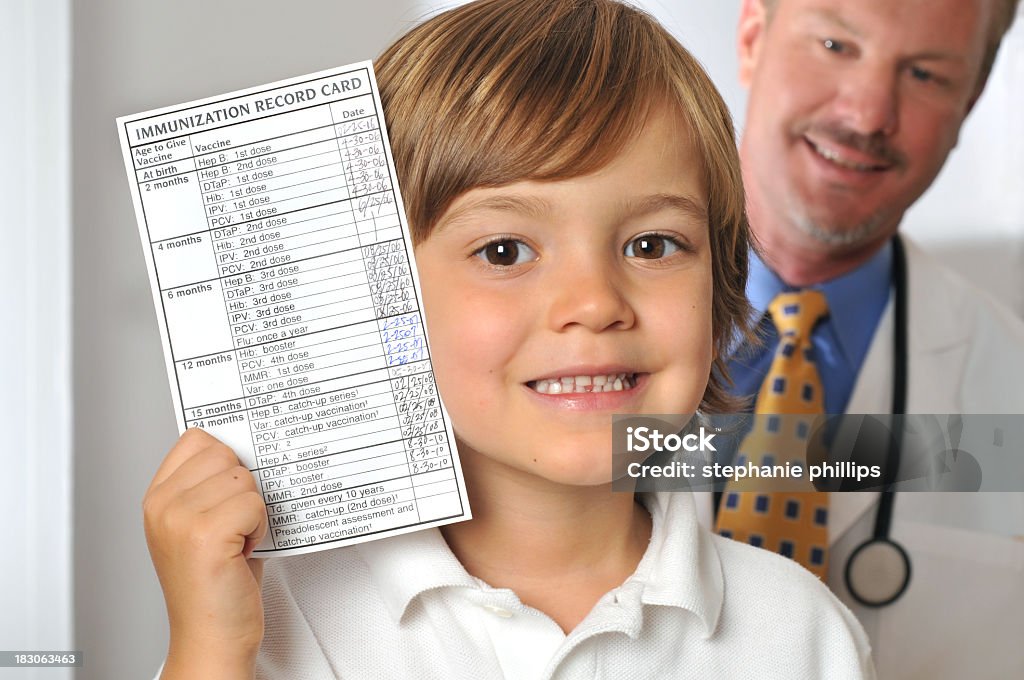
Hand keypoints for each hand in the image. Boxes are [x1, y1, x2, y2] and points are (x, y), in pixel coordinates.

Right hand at [143, 429, 267, 678]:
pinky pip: (254, 503)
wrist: (212, 636)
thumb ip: (209, 486)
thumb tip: (247, 449)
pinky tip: (243, 551)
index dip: (226, 460)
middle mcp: (162, 505)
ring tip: (237, 541)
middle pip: (225, 453)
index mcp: (157, 497)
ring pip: (244, 478)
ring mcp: (180, 518)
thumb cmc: (216, 583)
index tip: (229, 491)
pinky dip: (260, 527)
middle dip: (243, 488)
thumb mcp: (199, 525)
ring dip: (253, 510)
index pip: (198, 439)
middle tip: (234, 526)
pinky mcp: (205, 535)